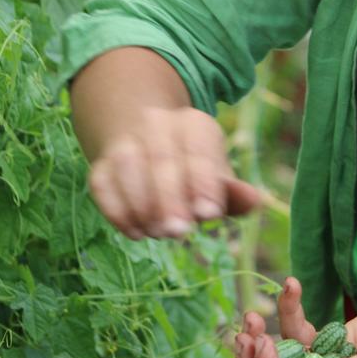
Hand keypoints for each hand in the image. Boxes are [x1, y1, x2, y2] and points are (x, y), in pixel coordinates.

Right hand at [87, 105, 260, 239]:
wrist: (147, 146)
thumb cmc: (192, 172)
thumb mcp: (217, 177)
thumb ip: (233, 193)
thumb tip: (255, 201)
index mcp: (194, 124)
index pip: (198, 152)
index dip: (203, 184)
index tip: (209, 214)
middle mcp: (157, 124)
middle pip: (162, 159)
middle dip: (170, 199)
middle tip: (179, 232)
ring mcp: (126, 141)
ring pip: (128, 166)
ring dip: (142, 205)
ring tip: (158, 233)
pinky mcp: (101, 164)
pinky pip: (103, 184)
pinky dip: (117, 210)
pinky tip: (135, 232)